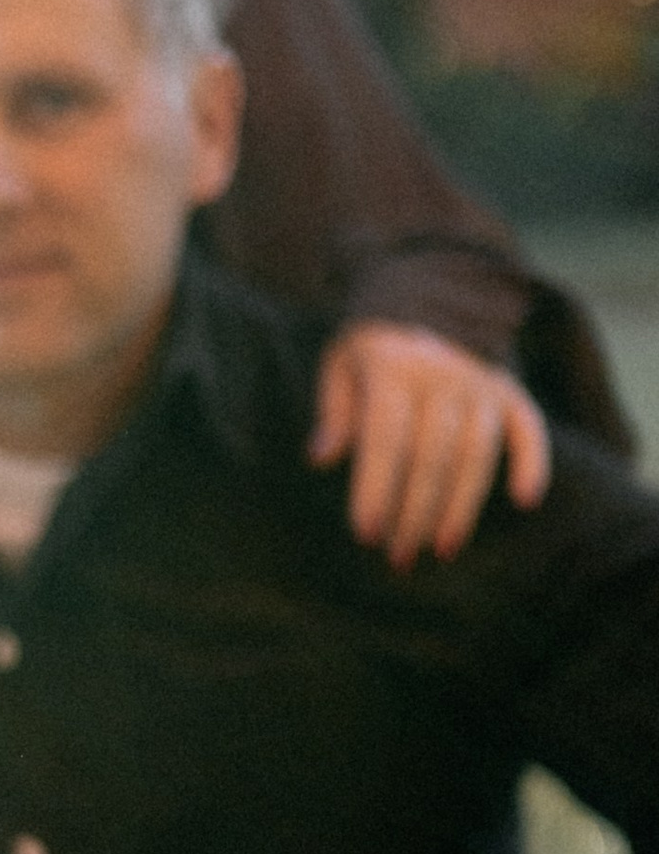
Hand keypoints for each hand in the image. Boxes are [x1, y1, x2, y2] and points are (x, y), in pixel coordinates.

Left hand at [309, 324, 550, 568]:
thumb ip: (335, 412)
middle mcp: (443, 376)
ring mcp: (480, 384)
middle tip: (398, 557)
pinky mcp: (508, 391)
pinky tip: (525, 500)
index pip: (386, 438)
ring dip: (461, 506)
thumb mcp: (342, 365)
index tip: (366, 533)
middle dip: (414, 513)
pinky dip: (532, 460)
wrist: (427, 296)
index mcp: (394, 369)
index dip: (376, 488)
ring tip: (442, 549)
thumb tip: (322, 458)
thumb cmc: (373, 349)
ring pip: (476, 453)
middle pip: (432, 457)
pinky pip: (527, 427)